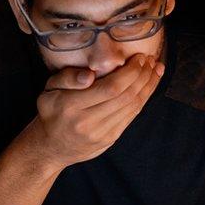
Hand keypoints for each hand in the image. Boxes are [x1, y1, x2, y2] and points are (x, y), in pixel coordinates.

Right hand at [23, 54, 164, 172]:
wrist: (51, 147)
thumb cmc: (51, 111)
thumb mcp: (48, 89)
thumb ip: (67, 77)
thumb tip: (90, 74)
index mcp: (71, 105)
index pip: (110, 87)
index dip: (130, 72)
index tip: (139, 57)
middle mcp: (87, 121)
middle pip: (125, 97)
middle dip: (143, 76)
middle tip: (150, 60)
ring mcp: (101, 133)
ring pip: (132, 107)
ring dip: (148, 86)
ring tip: (155, 69)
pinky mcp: (110, 139)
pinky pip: (132, 116)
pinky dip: (144, 99)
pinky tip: (149, 86)